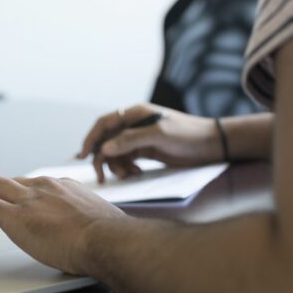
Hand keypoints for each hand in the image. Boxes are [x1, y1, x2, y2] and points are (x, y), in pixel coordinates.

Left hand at [0, 174, 128, 274]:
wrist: (106, 239)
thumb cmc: (108, 236)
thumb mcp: (97, 219)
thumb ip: (87, 220)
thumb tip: (91, 232)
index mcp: (63, 187)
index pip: (32, 184)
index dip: (18, 197)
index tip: (16, 208)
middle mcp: (43, 187)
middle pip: (6, 180)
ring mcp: (28, 199)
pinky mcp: (15, 217)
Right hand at [76, 103, 221, 182]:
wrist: (211, 145)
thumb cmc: (187, 136)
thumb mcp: (159, 136)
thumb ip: (131, 140)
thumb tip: (104, 149)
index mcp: (135, 114)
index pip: (104, 123)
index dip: (90, 138)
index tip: (81, 156)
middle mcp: (134, 124)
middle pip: (107, 140)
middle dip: (102, 158)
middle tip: (102, 177)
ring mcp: (140, 138)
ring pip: (116, 153)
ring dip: (117, 166)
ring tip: (130, 176)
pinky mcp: (146, 150)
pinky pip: (127, 159)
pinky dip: (127, 168)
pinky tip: (137, 174)